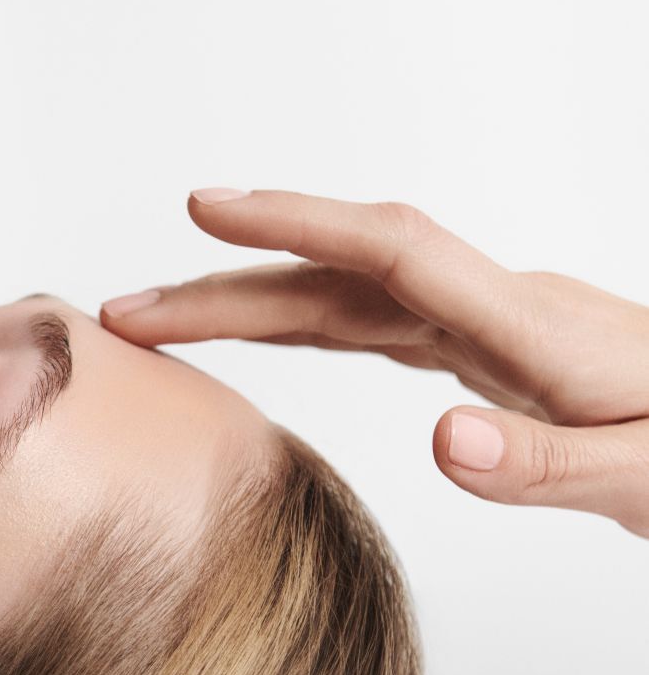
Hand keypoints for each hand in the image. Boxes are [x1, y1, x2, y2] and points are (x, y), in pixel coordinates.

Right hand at [99, 188, 648, 538]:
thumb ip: (548, 465)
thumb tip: (436, 439)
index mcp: (534, 329)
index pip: (393, 250)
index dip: (293, 223)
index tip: (204, 209)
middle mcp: (499, 311)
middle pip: (341, 274)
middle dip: (227, 282)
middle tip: (127, 308)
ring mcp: (491, 329)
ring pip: (345, 299)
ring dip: (250, 304)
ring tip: (165, 322)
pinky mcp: (489, 355)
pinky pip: (373, 325)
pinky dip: (304, 323)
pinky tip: (270, 332)